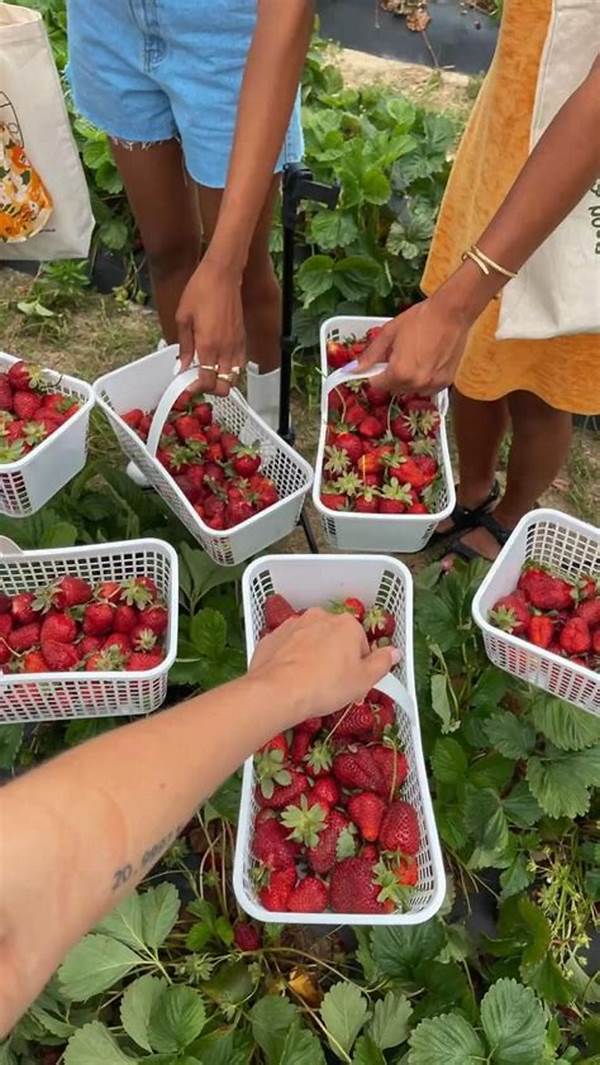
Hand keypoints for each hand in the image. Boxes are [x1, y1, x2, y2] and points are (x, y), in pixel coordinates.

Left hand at [175, 258, 245, 396]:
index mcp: (208, 345)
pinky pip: (240, 363)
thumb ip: (184, 345)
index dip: (196, 389)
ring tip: (208, 373)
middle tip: (198, 382)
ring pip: (235, 378)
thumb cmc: (201, 290)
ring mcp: (236, 344)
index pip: (207, 382)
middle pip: (225, 386)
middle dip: (211, 390)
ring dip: (222, 380)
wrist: (222, 274)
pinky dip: (231, 369)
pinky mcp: (242, 338)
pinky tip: (219, 361)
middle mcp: (225, 349)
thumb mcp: (183, 318)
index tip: (186, 388)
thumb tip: (182, 364)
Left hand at [250, 608, 398, 724]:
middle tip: (332, 685)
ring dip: (313, 656)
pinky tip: (290, 678)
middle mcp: (320, 616)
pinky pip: (288, 647)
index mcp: (347, 624)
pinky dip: (291, 658)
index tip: (352, 684)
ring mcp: (293, 624)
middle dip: (336, 657)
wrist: (277, 691)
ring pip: (311, 640)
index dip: (359, 667)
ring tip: (309, 683)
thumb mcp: (364, 680)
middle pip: (335, 638)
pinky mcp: (272, 636)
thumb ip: (382, 663)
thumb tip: (395, 652)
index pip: (361, 644)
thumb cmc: (327, 686)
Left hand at [356, 288, 472, 394]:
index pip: (376, 385)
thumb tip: (354, 369)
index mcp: (399, 372)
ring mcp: (432, 384)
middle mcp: (416, 383)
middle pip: (393, 389)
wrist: (452, 313)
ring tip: (412, 358)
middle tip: (395, 358)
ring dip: (406, 380)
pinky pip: (427, 388)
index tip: (376, 366)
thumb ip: (371, 354)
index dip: (374, 375)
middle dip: (389, 377)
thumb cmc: (420, 319)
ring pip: (410, 390)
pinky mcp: (445, 382)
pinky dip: (422, 380)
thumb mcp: (389, 333)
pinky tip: (425, 362)